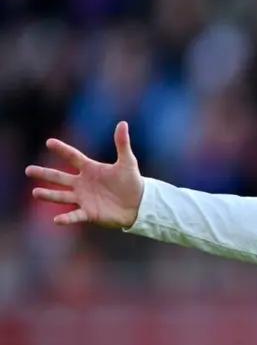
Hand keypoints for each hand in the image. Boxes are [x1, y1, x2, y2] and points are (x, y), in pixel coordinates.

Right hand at [26, 121, 144, 228]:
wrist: (140, 204)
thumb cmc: (132, 182)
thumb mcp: (128, 162)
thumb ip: (122, 144)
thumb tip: (123, 123)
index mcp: (90, 169)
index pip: (73, 157)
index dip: (62, 150)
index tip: (50, 142)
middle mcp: (82, 183)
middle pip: (59, 178)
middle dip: (44, 174)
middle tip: (28, 170)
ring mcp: (84, 198)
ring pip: (62, 196)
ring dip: (48, 195)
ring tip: (35, 192)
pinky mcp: (89, 213)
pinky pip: (75, 216)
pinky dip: (66, 219)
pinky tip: (56, 220)